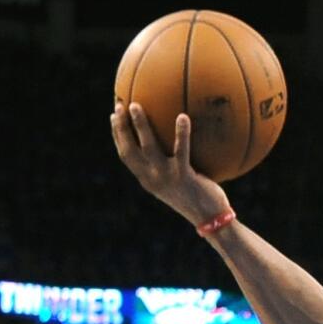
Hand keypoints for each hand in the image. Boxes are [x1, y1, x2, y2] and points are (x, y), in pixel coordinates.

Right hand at [111, 102, 230, 227]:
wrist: (209, 218)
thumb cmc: (198, 198)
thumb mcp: (178, 182)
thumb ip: (170, 166)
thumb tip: (175, 142)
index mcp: (147, 179)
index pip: (125, 154)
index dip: (117, 135)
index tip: (114, 115)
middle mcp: (151, 178)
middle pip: (128, 149)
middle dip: (120, 127)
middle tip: (119, 105)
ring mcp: (166, 177)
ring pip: (148, 147)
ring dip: (140, 125)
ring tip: (136, 106)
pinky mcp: (184, 175)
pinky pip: (182, 150)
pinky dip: (181, 133)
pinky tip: (183, 116)